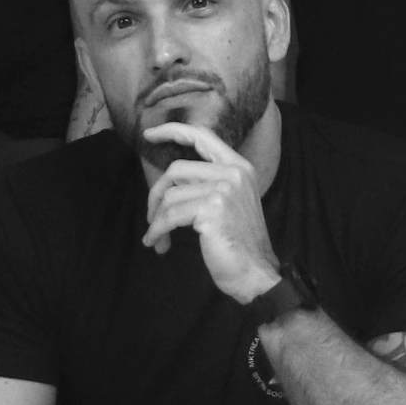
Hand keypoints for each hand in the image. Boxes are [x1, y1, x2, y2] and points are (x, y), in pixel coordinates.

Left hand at [138, 120, 279, 302]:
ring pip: (170, 196)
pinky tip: (156, 242)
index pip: (202, 136)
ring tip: (157, 237)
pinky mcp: (211, 210)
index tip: (149, 134)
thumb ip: (207, 184)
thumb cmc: (238, 244)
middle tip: (151, 216)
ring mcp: (224, 191)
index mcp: (239, 167)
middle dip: (156, 194)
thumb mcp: (229, 203)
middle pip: (176, 170)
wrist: (255, 274)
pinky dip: (158, 230)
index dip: (172, 130)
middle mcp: (233, 174)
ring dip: (157, 219)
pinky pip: (170, 216)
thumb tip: (169, 183)